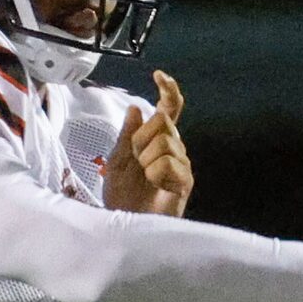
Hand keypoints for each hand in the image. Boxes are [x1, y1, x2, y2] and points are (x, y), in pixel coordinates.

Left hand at [101, 71, 192, 216]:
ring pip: (164, 140)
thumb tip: (136, 108)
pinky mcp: (186, 181)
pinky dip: (155, 173)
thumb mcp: (117, 160)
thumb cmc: (122, 197)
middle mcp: (173, 148)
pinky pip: (169, 162)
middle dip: (141, 137)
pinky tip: (155, 186)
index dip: (168, 90)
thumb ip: (127, 135)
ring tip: (145, 178)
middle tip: (136, 160)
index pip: (168, 109)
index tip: (158, 75)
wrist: (127, 226)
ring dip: (146, 159)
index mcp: (157, 140)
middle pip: (162, 119)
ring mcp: (182, 164)